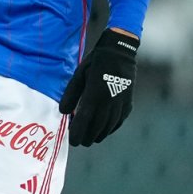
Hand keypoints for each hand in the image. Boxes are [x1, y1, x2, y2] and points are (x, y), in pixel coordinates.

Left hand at [57, 29, 137, 146]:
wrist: (120, 52)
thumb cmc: (95, 62)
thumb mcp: (78, 75)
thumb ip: (70, 95)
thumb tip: (63, 113)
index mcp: (94, 96)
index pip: (83, 122)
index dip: (77, 134)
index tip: (72, 141)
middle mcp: (108, 103)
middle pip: (96, 129)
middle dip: (86, 138)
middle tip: (79, 140)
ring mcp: (120, 104)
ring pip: (108, 128)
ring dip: (98, 135)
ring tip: (90, 137)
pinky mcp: (128, 104)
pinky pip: (118, 122)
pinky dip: (110, 129)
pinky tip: (104, 130)